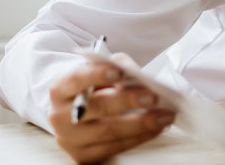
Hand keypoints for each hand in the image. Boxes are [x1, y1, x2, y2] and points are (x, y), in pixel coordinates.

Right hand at [48, 54, 174, 162]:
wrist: (78, 112)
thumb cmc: (95, 87)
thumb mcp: (103, 72)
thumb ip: (118, 68)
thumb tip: (139, 76)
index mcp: (61, 90)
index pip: (76, 79)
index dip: (96, 75)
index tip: (119, 72)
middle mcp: (60, 116)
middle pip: (95, 107)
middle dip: (126, 101)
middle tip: (153, 97)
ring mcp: (69, 138)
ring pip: (107, 131)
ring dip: (141, 124)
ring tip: (164, 116)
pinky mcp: (82, 155)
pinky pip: (113, 148)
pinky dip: (138, 138)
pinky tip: (155, 129)